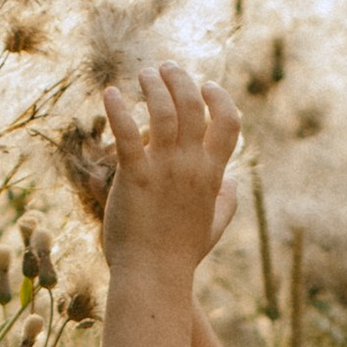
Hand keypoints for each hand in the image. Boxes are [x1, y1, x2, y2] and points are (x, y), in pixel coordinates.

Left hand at [100, 64, 240, 273]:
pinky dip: (119, 109)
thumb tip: (234, 183)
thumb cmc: (180, 255)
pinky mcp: (134, 177)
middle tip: (165, 68)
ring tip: (143, 75)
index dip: (220, 98)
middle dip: (181, 80)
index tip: (206, 86)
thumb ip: (226, 203)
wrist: (153, 277)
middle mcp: (191, 166)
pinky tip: (112, 93)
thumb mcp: (212, 228)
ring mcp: (164, 170)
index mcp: (212, 175)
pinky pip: (127, 133)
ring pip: (163, 111)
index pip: (228, 123)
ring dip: (153, 86)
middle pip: (193, 106)